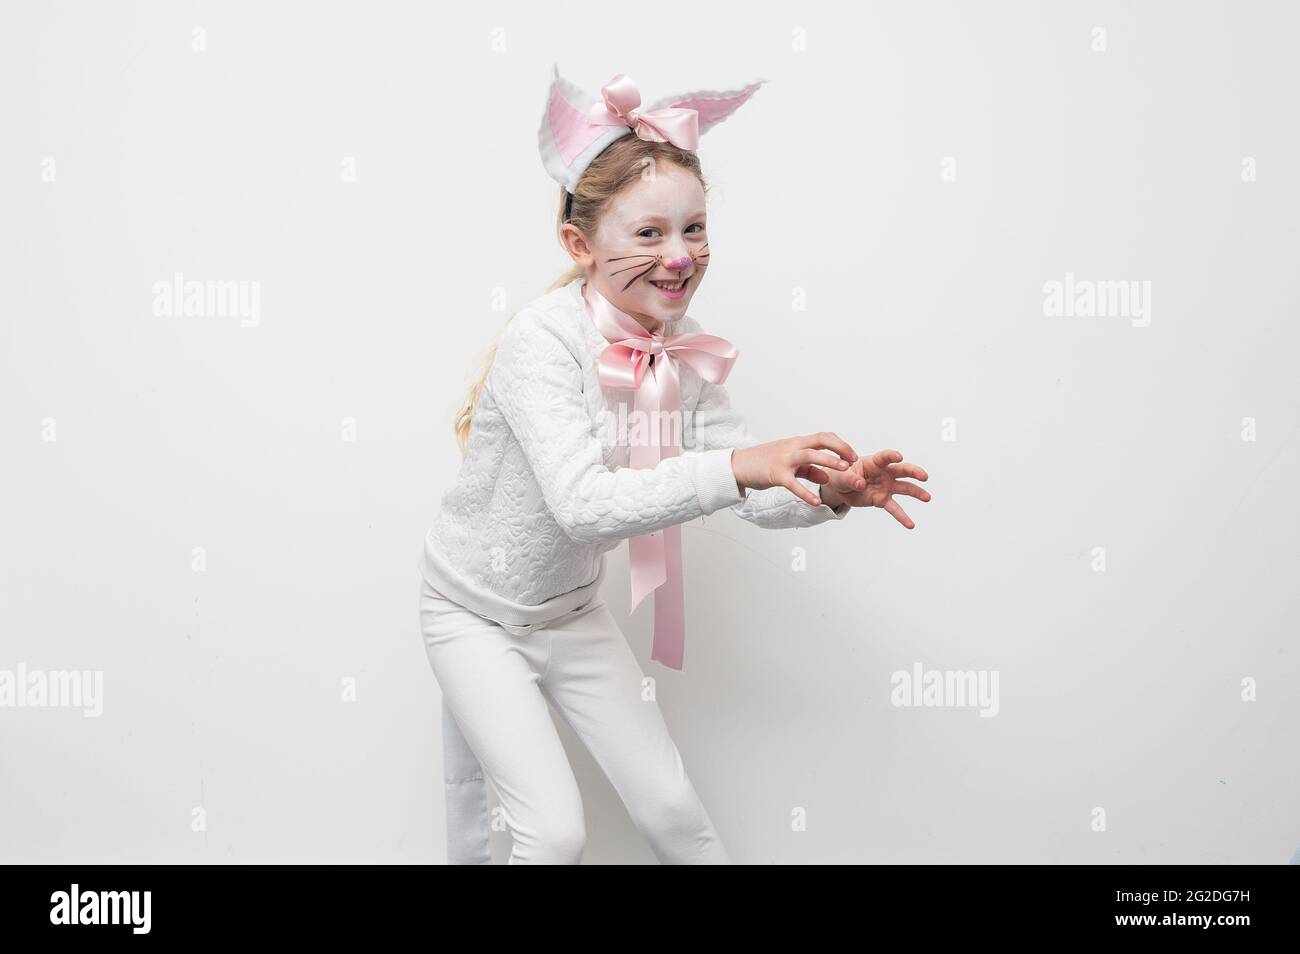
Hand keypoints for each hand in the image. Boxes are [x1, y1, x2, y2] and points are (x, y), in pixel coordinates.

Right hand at [730, 432, 857, 507]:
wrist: (738, 465)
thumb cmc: (764, 463)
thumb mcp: (789, 464)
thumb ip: (809, 469)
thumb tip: (826, 476)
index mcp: (796, 443)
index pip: (823, 437)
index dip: (840, 443)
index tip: (852, 454)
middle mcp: (792, 447)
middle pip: (821, 440)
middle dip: (840, 448)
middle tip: (854, 460)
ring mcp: (784, 459)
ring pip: (810, 455)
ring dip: (829, 461)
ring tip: (844, 470)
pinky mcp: (775, 474)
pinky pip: (794, 484)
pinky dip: (806, 493)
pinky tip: (816, 502)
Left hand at [820, 448, 930, 527]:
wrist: (840, 488)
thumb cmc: (841, 475)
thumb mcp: (841, 475)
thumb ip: (850, 479)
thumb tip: (860, 484)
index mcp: (874, 462)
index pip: (885, 457)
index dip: (892, 456)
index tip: (899, 456)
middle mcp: (884, 473)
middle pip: (902, 470)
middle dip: (914, 472)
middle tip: (924, 476)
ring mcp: (886, 486)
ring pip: (904, 488)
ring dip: (916, 492)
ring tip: (927, 497)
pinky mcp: (883, 500)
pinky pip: (895, 508)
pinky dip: (902, 517)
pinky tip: (911, 524)